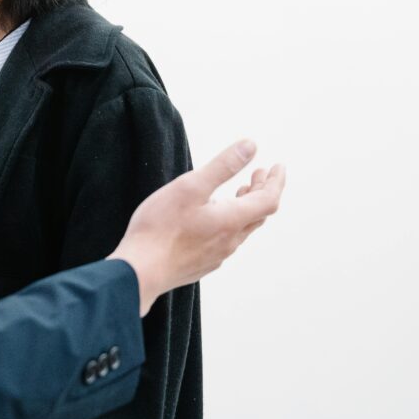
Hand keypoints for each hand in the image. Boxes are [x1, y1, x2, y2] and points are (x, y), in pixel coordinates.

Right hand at [108, 140, 285, 315]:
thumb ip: (222, 166)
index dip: (276, 181)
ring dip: (246, 208)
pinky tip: (212, 219)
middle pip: (258, 215)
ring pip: (242, 229)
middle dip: (262, 191)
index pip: (268, 200)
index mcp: (231, 220)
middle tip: (259, 174)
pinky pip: (225, 242)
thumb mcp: (190, 187)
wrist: (140, 271)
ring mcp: (216, 256)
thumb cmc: (161, 228)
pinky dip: (229, 223)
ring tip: (240, 193)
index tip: (277, 166)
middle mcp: (230, 241)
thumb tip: (251, 146)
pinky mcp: (202, 264)